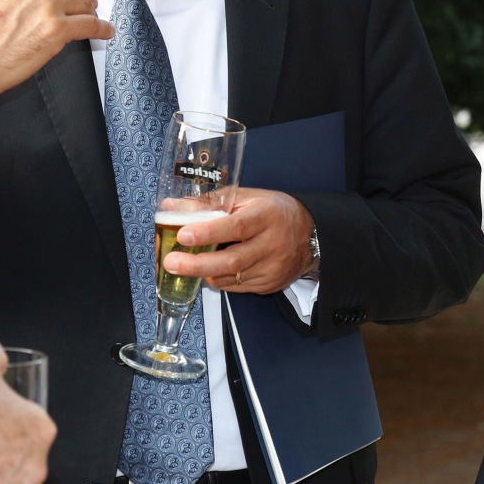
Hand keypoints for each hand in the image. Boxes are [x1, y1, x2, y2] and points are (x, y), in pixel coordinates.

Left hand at [164, 189, 312, 294]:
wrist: (311, 236)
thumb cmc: (275, 211)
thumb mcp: (248, 197)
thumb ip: (211, 202)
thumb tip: (173, 206)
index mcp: (267, 216)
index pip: (237, 227)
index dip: (208, 232)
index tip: (184, 235)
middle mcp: (271, 245)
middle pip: (232, 260)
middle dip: (197, 264)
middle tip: (172, 262)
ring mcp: (271, 269)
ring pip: (231, 277)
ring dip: (203, 272)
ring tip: (183, 265)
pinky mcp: (268, 285)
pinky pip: (236, 286)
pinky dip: (218, 278)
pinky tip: (209, 269)